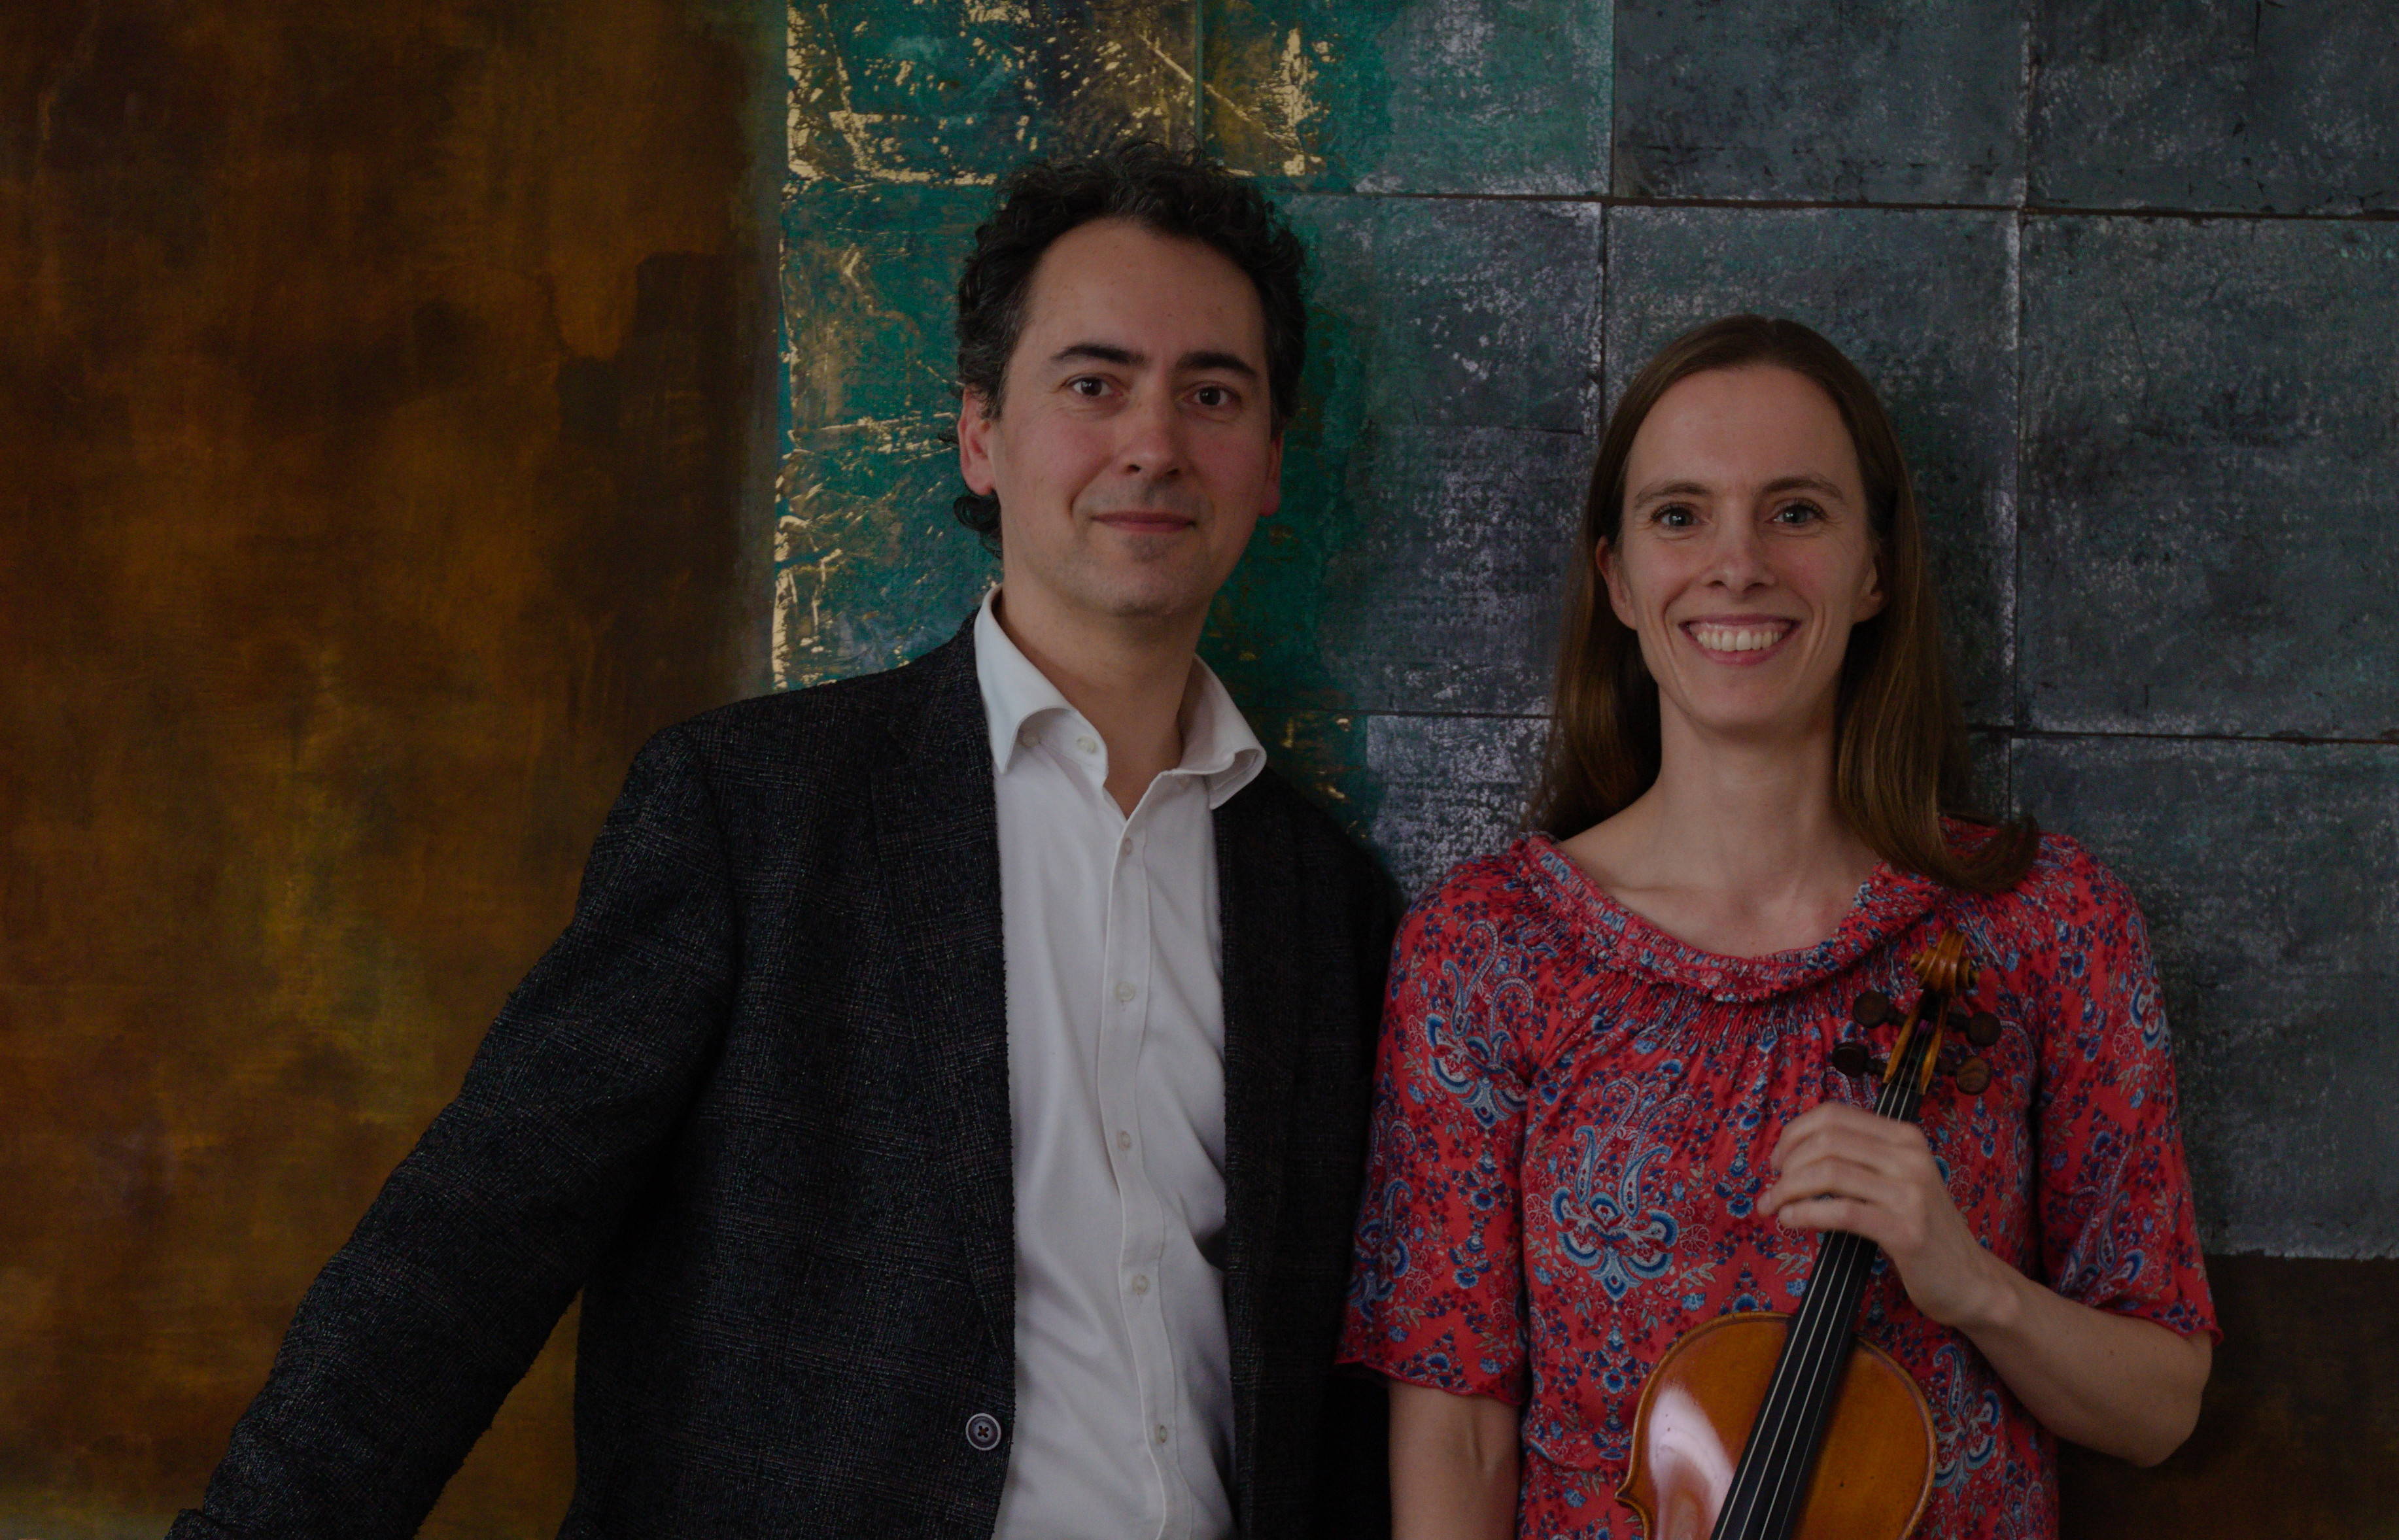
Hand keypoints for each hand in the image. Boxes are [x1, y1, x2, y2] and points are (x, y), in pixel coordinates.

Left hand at [1758, 1100, 2006, 1329]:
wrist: (1969, 1279)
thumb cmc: (1922, 1230)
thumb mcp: (1895, 1181)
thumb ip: (1857, 1161)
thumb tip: (1792, 1154)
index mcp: (1904, 1136)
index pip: (1834, 1114)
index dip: (1794, 1133)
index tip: (1777, 1161)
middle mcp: (1909, 1156)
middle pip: (1826, 1140)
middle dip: (1786, 1164)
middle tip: (1771, 1189)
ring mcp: (1911, 1192)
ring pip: (1829, 1172)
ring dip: (1787, 1190)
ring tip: (1772, 1208)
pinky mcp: (1906, 1230)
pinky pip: (1841, 1212)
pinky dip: (1805, 1214)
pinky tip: (1790, 1222)